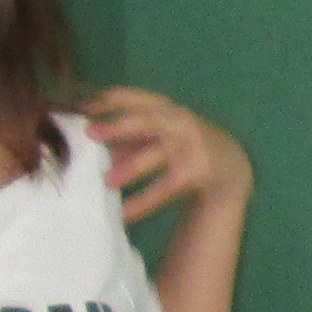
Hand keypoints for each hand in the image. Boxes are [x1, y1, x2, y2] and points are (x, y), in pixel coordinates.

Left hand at [79, 89, 252, 227]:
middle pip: (145, 121)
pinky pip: (165, 188)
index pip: (132, 98)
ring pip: (156, 155)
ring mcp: (189, 146)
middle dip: (118, 126)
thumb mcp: (158, 133)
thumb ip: (127, 136)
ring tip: (107, 182)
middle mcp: (177, 121)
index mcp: (163, 108)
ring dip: (131, 167)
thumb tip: (87, 141)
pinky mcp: (195, 172)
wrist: (230, 164)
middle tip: (91, 134)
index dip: (107, 101)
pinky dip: (143, 201)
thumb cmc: (183, 144)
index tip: (81, 109)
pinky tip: (125, 213)